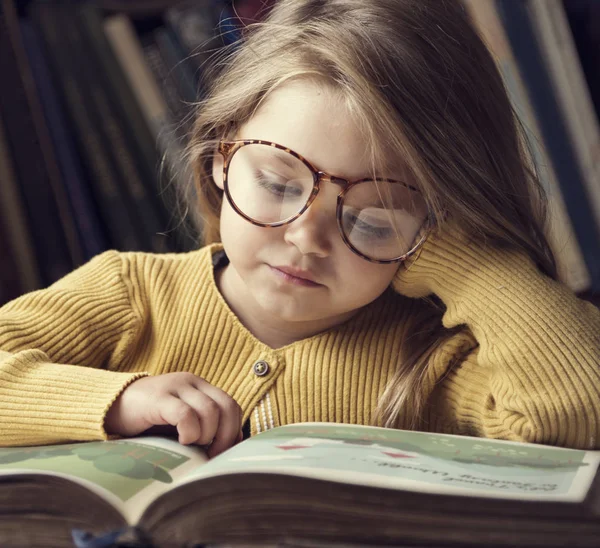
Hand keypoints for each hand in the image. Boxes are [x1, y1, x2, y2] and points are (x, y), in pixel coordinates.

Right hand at [105, 373, 241, 456]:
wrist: (111, 406)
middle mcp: (191, 382)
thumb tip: (229, 446)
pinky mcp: (158, 398)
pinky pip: (185, 414)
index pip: (231, 406)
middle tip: (211, 454)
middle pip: (226, 407)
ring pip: (209, 411)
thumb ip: (204, 426)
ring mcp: (175, 387)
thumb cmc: (149, 420)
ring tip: (191, 446)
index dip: (233, 430)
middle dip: (224, 436)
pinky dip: (189, 431)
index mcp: (201, 387)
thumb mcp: (181, 421)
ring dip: (206, 435)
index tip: (223, 451)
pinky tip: (181, 441)